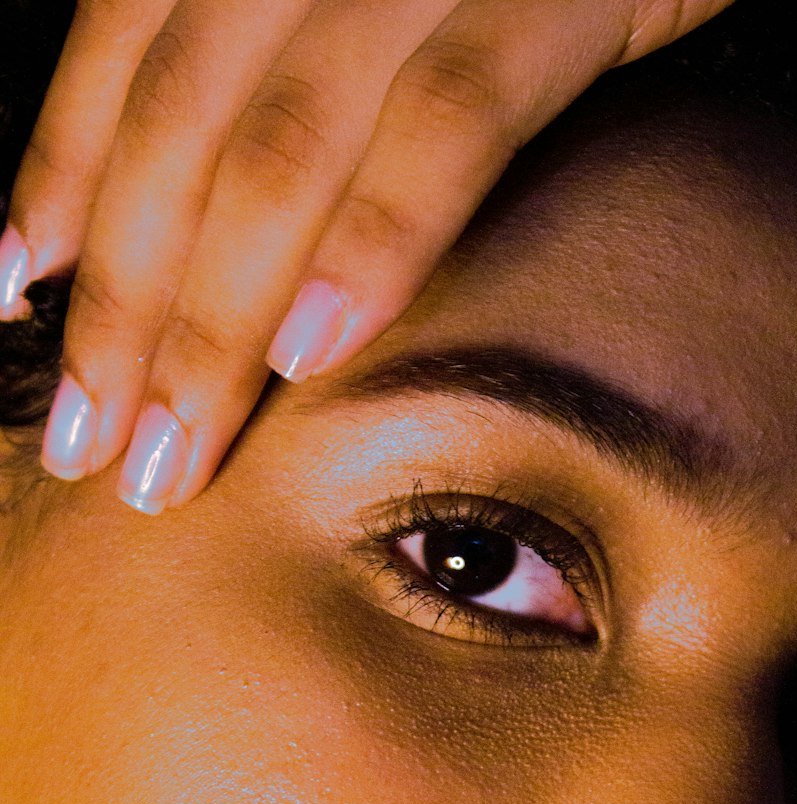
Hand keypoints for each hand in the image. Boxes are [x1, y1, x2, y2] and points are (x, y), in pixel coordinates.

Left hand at [0, 0, 735, 514]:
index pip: (124, 52)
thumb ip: (303, 68)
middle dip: (124, 303)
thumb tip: (243, 240)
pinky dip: (374, 243)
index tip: (14, 304)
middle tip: (90, 446)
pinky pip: (447, 126)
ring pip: (280, 148)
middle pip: (179, 128)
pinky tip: (317, 358)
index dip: (59, 180)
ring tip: (173, 452)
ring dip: (216, 320)